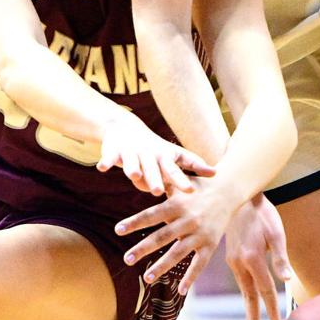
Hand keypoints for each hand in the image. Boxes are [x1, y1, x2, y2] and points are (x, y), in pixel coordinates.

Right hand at [98, 111, 213, 195]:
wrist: (125, 128)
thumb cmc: (154, 149)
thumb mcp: (173, 156)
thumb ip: (192, 165)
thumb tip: (216, 173)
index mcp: (165, 157)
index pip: (176, 169)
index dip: (183, 179)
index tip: (192, 190)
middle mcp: (150, 153)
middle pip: (154, 168)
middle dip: (156, 179)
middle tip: (158, 191)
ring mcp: (132, 151)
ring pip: (133, 162)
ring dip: (133, 168)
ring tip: (134, 175)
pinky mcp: (115, 150)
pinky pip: (110, 156)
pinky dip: (107, 161)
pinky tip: (103, 167)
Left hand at [115, 174, 239, 297]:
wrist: (228, 190)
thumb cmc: (197, 185)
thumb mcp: (178, 183)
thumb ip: (159, 184)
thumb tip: (137, 179)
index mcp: (176, 204)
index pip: (151, 215)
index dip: (134, 222)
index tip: (118, 230)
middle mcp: (187, 220)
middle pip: (161, 237)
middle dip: (143, 248)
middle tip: (127, 259)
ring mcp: (199, 233)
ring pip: (178, 253)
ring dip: (162, 266)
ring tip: (146, 278)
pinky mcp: (211, 244)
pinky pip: (200, 264)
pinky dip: (191, 277)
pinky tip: (181, 291)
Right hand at [224, 194, 290, 319]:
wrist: (240, 199)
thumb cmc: (263, 215)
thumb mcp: (276, 234)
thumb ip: (280, 258)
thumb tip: (287, 279)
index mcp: (252, 258)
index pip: (265, 290)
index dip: (272, 308)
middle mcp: (239, 262)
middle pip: (249, 295)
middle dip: (252, 316)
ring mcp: (233, 260)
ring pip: (243, 289)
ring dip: (248, 306)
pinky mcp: (231, 257)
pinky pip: (240, 280)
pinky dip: (245, 293)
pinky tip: (249, 299)